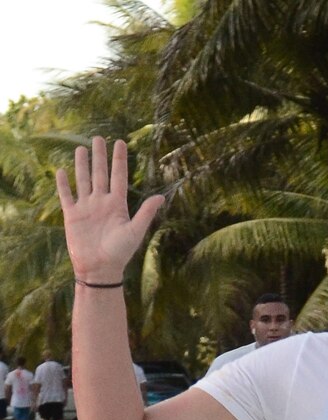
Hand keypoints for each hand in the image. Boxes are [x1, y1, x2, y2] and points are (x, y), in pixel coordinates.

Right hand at [56, 137, 163, 283]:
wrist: (100, 269)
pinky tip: (61, 171)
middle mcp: (101, 203)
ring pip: (83, 180)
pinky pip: (66, 196)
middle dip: (99, 156)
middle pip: (100, 174)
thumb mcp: (135, 231)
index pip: (118, 177)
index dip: (119, 160)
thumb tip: (161, 197)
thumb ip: (145, 213)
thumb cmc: (120, 253)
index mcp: (117, 205)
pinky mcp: (72, 215)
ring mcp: (86, 208)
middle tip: (98, 137)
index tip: (120, 142)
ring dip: (82, 165)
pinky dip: (63, 184)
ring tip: (81, 148)